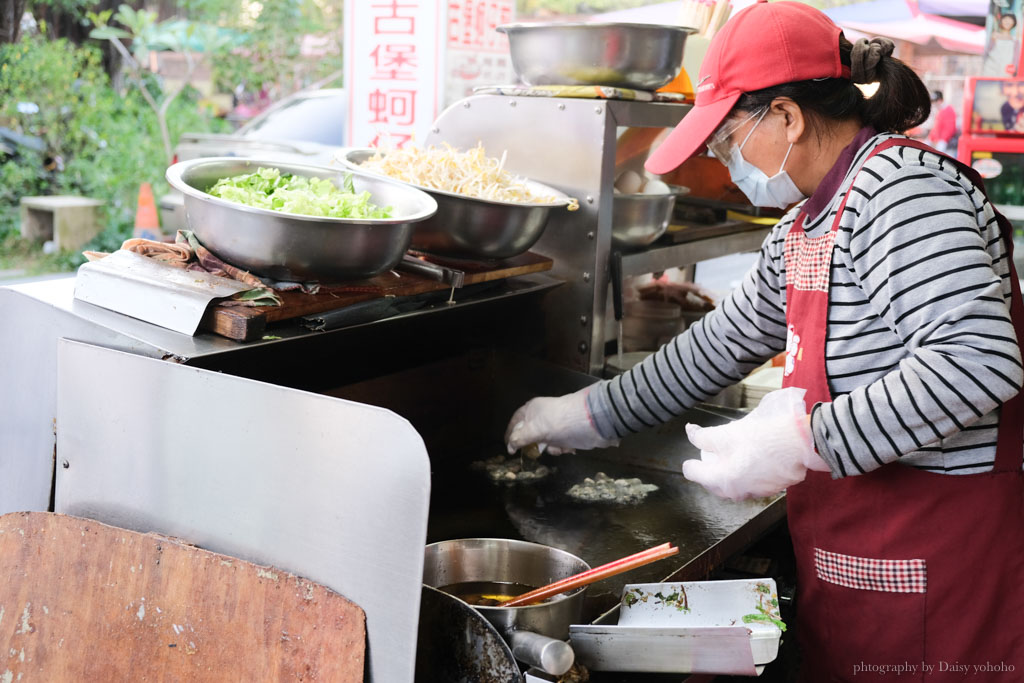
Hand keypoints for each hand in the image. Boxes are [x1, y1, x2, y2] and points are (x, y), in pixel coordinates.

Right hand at [505, 386, 618, 455]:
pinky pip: (557, 445)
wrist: (591, 421)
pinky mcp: (566, 435)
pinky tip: (568, 448)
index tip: (509, 449)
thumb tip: (509, 447)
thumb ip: (520, 438)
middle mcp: (541, 417)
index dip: (510, 435)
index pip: (515, 421)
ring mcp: (554, 426)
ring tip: (558, 448)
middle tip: (535, 452)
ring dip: (550, 448)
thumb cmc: (559, 422)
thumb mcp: (536, 430)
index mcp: (531, 409)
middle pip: (529, 434)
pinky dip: (561, 448)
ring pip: (544, 442)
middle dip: (534, 445)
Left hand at [682, 387, 829, 499]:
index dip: (691, 462)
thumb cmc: (764, 438)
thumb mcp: (727, 433)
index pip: (694, 474)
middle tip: (711, 453)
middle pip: (713, 483)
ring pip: (733, 484)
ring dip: (728, 471)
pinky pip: (750, 482)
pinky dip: (746, 472)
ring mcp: (756, 492)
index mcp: (724, 481)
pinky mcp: (772, 487)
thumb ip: (704, 436)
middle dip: (710, 468)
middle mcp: (738, 492)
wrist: (802, 442)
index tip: (692, 456)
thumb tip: (691, 432)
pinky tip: (751, 456)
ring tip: (732, 452)